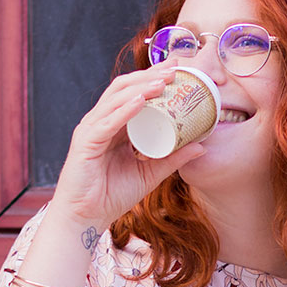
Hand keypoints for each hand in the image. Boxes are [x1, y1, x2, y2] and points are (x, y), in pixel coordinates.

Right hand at [51, 61, 207, 226]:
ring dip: (140, 88)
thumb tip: (201, 146)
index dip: (154, 78)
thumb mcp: (150, 174)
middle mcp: (101, 122)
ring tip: (163, 81)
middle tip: (174, 68)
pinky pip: (106, 122)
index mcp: (115, 125)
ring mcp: (91, 130)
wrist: (86, 218)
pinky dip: (124, 110)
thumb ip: (172, 158)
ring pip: (116, 100)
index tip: (178, 68)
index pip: (134, 93)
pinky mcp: (85, 143)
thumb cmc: (111, 195)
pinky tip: (140, 101)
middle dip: (149, 75)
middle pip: (124, 88)